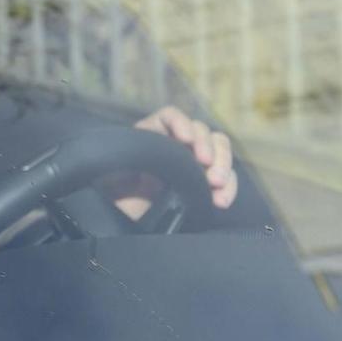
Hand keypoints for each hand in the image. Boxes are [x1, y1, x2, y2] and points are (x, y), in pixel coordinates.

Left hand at [107, 105, 237, 220]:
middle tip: (206, 164)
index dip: (180, 122)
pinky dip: (228, 188)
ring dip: (222, 164)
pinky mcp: (206, 183)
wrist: (124, 223)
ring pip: (219, 149)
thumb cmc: (113, 194)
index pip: (170, 116)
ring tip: (215, 183)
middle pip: (201, 130)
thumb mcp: (112, 172)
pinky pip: (226, 178)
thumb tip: (137, 153)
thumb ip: (123, 158)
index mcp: (151, 134)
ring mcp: (193, 162)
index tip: (185, 139)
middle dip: (207, 145)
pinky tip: (220, 201)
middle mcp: (176, 143)